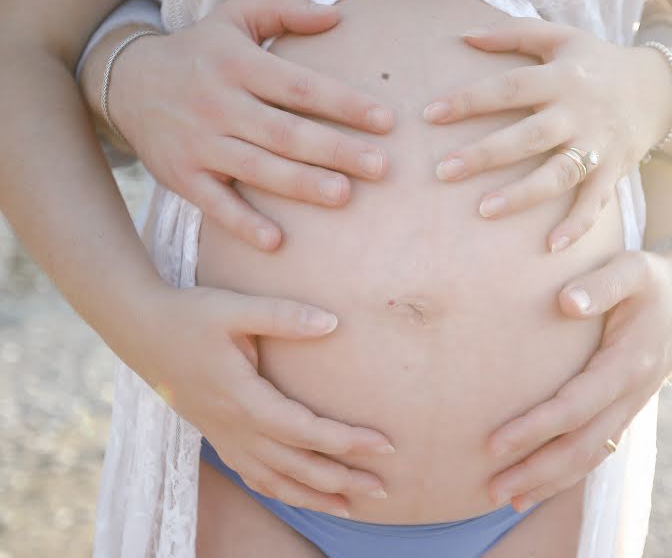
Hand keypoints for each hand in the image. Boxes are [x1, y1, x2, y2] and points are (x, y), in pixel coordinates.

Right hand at [109, 0, 393, 250]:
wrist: (126, 83)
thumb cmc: (200, 52)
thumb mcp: (235, 17)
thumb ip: (284, 10)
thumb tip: (337, 16)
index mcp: (238, 65)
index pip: (300, 86)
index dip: (344, 103)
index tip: (386, 121)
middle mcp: (219, 104)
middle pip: (285, 131)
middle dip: (335, 149)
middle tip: (380, 166)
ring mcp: (200, 143)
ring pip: (256, 167)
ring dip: (300, 184)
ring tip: (343, 195)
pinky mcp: (182, 176)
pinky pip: (215, 203)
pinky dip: (242, 222)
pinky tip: (276, 241)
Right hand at [126, 284, 393, 516]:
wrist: (141, 330)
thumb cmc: (190, 316)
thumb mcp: (235, 308)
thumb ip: (284, 316)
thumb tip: (333, 323)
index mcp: (243, 399)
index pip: (305, 430)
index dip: (347, 441)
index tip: (385, 445)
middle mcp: (235, 427)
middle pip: (297, 466)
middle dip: (343, 480)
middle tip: (385, 488)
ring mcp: (224, 437)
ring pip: (275, 481)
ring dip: (315, 496)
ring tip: (352, 507)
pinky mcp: (218, 436)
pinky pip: (253, 476)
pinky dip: (282, 491)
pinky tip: (301, 495)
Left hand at [424, 18, 671, 251]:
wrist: (659, 90)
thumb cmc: (595, 64)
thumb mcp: (561, 38)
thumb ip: (514, 34)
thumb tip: (464, 35)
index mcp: (561, 78)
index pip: (508, 88)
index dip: (469, 100)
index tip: (430, 115)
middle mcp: (579, 112)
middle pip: (528, 135)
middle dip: (485, 154)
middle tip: (443, 171)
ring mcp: (598, 145)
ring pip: (559, 173)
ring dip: (523, 194)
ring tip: (484, 210)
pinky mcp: (613, 171)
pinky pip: (595, 202)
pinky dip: (577, 225)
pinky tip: (551, 247)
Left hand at [485, 250, 671, 511]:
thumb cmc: (651, 279)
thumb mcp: (632, 269)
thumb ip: (601, 284)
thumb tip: (566, 302)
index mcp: (627, 363)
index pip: (575, 406)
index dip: (536, 428)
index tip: (494, 443)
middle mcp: (630, 394)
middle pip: (580, 446)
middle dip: (535, 471)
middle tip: (491, 491)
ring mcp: (629, 406)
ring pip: (589, 456)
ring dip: (548, 481)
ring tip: (506, 500)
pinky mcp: (623, 408)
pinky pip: (596, 450)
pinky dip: (567, 473)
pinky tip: (538, 485)